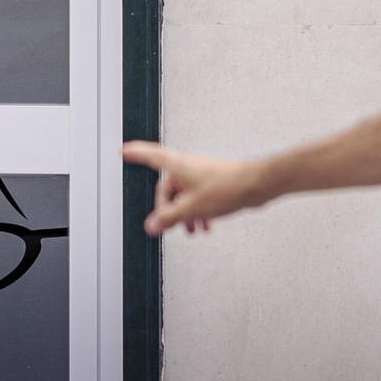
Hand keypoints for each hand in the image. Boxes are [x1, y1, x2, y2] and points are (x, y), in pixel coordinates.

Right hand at [123, 141, 268, 235]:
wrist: (256, 186)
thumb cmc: (227, 187)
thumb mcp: (191, 208)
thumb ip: (169, 218)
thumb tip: (152, 226)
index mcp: (177, 166)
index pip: (150, 156)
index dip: (136, 154)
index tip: (124, 151)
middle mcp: (188, 167)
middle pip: (167, 188)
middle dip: (168, 209)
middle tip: (169, 225)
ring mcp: (201, 175)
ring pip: (184, 196)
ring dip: (185, 214)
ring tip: (191, 229)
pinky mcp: (213, 183)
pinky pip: (197, 198)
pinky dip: (197, 211)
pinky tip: (205, 225)